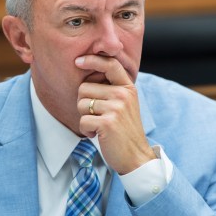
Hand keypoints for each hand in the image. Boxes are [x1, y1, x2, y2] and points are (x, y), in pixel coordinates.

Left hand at [75, 55, 155, 174]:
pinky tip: (98, 134)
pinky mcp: (107, 123)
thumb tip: (89, 73)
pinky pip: (83, 120)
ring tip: (99, 125)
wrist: (136, 156)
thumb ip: (112, 89)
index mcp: (128, 88)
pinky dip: (86, 130)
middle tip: (98, 116)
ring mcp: (116, 108)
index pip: (110, 64)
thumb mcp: (126, 104)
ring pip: (81, 104)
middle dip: (84, 103)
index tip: (78, 61)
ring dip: (85, 117)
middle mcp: (123, 95)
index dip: (92, 59)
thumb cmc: (125, 131)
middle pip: (84, 88)